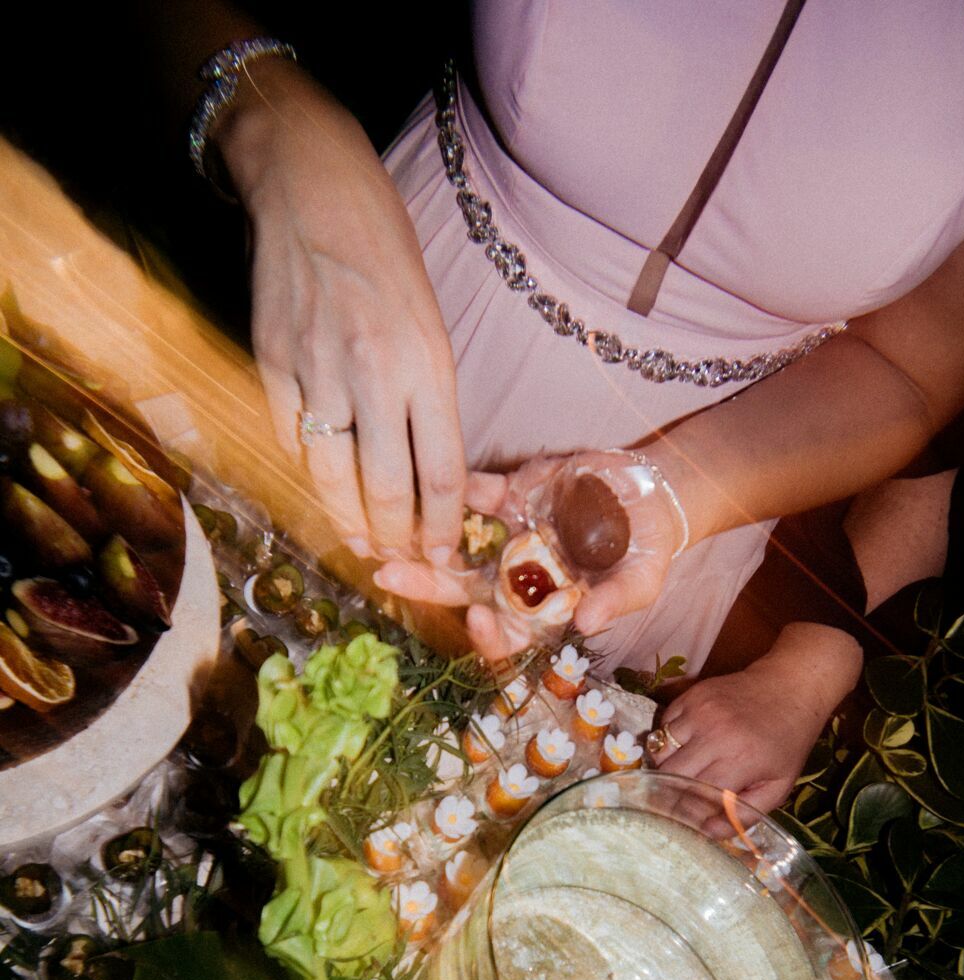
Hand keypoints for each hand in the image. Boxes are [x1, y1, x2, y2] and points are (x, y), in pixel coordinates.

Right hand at [218, 61, 465, 558]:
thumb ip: (430, 397)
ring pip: (330, 477)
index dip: (444, 525)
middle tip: (404, 562)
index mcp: (427, 362)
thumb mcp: (431, 323)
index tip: (446, 551)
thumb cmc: (384, 254)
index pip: (442, 470)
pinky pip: (290, 441)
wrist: (311, 187)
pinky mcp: (271, 363)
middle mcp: (374, 372)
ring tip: (363, 544)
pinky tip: (321, 493)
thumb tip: (431, 472)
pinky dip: (306, 475)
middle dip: (397, 539)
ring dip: (348, 523)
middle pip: (386, 489)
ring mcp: (317, 369)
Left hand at [374, 450, 683, 661]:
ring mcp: (506, 536)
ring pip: (454, 542)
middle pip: (461, 589)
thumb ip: (616, 602)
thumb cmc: (648, 550)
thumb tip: (586, 624)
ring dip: (421, 536)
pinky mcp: (509, 494)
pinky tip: (425, 479)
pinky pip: (473, 492)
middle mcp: (513, 578)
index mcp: (541, 609)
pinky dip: (453, 487)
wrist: (652, 493)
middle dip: (424, 583)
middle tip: (387, 575)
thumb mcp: (643, 581)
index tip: (477, 618)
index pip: (505, 634)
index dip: (486, 635)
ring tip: (385, 529)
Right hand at [648, 624, 862, 812]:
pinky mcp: (691, 696)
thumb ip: (745, 814)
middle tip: (676, 799)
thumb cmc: (786, 742)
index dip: (687, 811)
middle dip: (670, 791)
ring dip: (666, 766)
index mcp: (740, 759)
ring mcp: (700, 711)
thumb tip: (709, 832)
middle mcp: (716, 734)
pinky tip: (687, 745)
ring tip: (683, 771)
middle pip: (671, 774)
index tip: (686, 819)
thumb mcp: (778, 785)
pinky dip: (668, 741)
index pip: (696, 795)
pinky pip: (663, 727)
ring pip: (660, 751)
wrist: (790, 687)